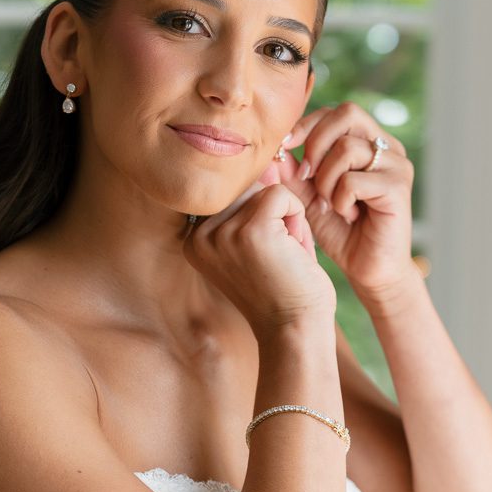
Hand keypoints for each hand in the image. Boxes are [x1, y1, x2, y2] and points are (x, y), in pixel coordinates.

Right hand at [182, 162, 336, 332]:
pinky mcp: (250, 231)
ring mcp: (222, 233)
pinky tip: (292, 254)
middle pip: (248, 189)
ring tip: (284, 257)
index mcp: (193, 240)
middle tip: (278, 259)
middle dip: (274, 217)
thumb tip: (267, 159)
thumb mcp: (260, 241)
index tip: (266, 259)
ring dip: (287, 220)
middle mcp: (199, 236)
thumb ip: (254, 201)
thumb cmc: (284, 290)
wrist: (295, 332)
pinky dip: (298, 221)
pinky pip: (282, 195)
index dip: (262, 219)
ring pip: (266, 190)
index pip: (233, 195)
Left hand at [273, 102, 418, 305]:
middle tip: (307, 176)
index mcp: (369, 142)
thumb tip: (271, 147)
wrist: (369, 270)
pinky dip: (340, 199)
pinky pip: (354, 179)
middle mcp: (388, 147)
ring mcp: (397, 165)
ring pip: (347, 148)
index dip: (307, 125)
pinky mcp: (399, 188)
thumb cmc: (341, 231)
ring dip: (327, 179)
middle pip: (348, 113)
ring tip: (330, 203)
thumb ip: (292, 170)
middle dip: (316, 142)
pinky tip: (347, 214)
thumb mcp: (308, 195)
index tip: (284, 147)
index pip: (336, 111)